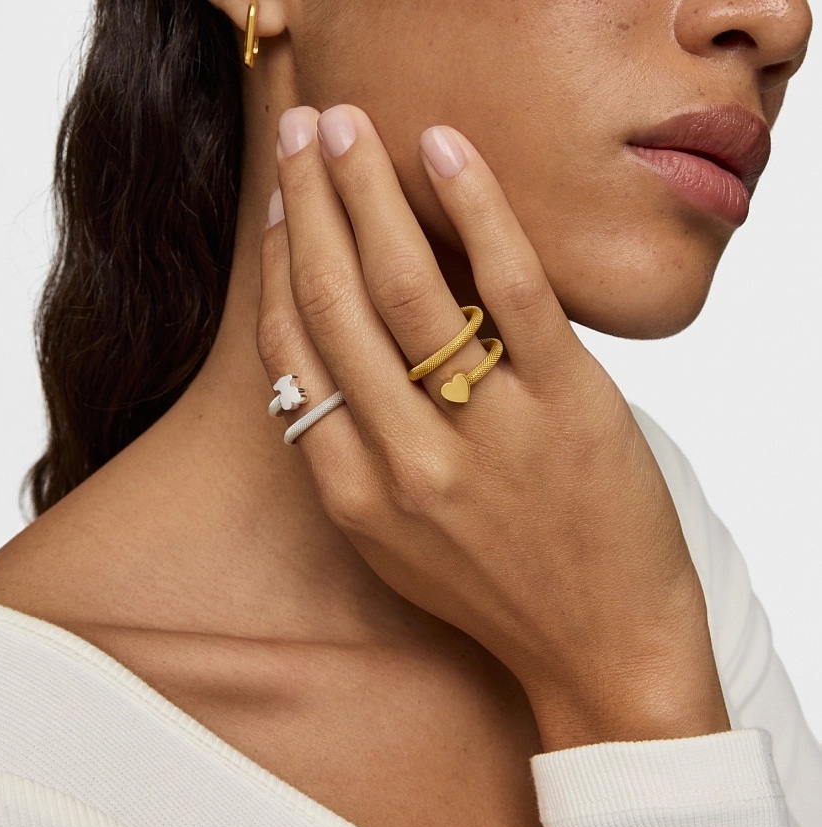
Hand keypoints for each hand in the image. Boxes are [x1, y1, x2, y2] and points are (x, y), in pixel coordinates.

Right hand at [258, 104, 728, 750]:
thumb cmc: (495, 589)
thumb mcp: (394, 542)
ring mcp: (486, 431)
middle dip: (306, 204)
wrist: (601, 646)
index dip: (279, 266)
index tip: (280, 205)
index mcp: (353, 494)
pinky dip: (476, 210)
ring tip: (347, 126)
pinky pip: (510, 288)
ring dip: (366, 192)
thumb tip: (323, 353)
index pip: (293, 354)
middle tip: (298, 133)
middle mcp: (406, 461)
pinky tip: (444, 154)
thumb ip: (349, 456)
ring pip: (406, 286)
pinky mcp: (568, 404)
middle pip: (334, 303)